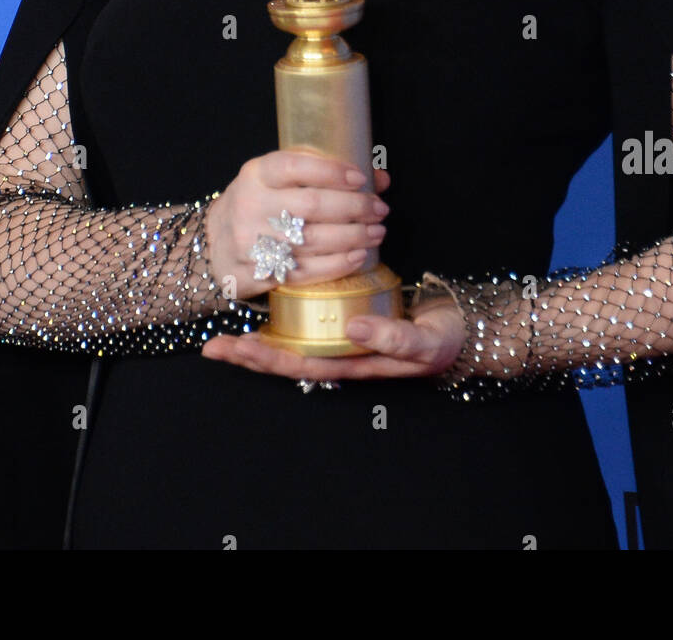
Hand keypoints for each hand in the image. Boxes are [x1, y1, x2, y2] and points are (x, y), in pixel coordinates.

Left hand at [200, 295, 467, 380]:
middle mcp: (341, 354)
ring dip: (261, 339)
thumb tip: (355, 328)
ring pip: (294, 343)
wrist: (460, 330)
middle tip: (212, 347)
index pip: (301, 363)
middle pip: (287, 358)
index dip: (267, 358)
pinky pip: (310, 324)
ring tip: (226, 334)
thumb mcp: (423, 342)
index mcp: (353, 362)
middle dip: (249, 354)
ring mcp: (343, 340)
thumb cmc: (441, 340)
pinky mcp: (349, 318)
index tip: (237, 348)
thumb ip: (393, 338)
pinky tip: (269, 308)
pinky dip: (286, 318)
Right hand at [205, 149, 390, 300]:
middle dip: (354, 208)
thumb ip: (327, 174)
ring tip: (376, 232)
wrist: (213, 243)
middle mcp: (249, 205)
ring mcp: (249, 242)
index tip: (361, 179)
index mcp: (257, 174)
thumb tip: (380, 179)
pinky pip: (302, 272)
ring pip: (311, 241)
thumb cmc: (259, 204)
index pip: (296, 166)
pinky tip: (357, 257)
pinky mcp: (253, 274)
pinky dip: (336, 265)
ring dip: (352, 238)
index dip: (332, 172)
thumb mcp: (281, 180)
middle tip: (380, 210)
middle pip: (311, 206)